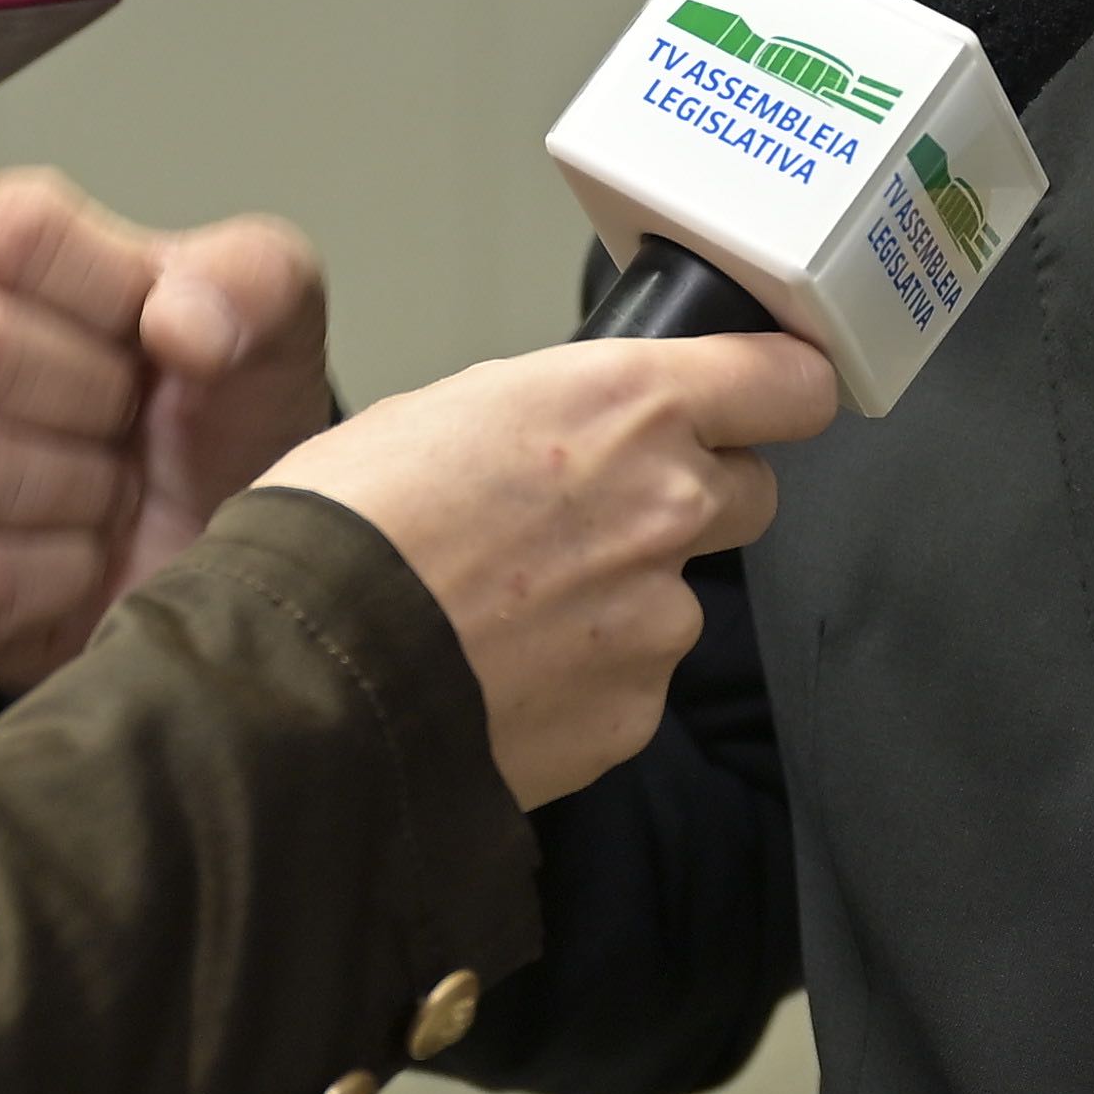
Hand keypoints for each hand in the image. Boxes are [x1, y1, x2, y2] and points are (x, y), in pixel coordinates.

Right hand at [0, 169, 335, 688]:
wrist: (221, 554)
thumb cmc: (216, 417)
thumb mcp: (272, 318)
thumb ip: (251, 278)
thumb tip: (176, 322)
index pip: (10, 232)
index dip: (108, 292)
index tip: (154, 332)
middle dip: (92, 396)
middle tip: (129, 420)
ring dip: (81, 494)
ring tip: (111, 491)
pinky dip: (58, 575)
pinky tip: (83, 557)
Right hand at [285, 332, 831, 805]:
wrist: (305, 669)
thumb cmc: (345, 527)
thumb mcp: (447, 409)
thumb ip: (555, 415)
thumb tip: (576, 438)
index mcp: (626, 403)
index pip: (788, 383)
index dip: (778, 393)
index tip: (769, 403)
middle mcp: (668, 504)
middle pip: (750, 494)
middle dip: (691, 501)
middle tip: (595, 521)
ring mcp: (659, 617)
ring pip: (677, 598)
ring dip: (621, 603)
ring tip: (508, 615)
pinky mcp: (634, 710)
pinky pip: (632, 684)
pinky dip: (583, 682)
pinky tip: (502, 674)